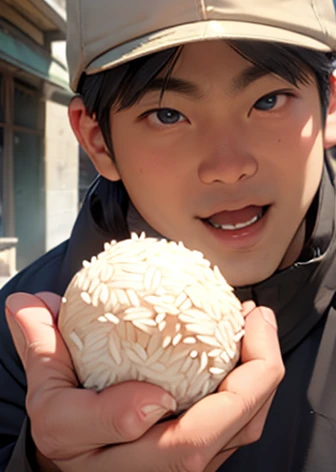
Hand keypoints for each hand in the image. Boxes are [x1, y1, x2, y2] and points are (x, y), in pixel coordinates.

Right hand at [6, 292, 283, 471]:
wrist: (86, 468)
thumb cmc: (66, 431)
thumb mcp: (45, 388)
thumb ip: (40, 346)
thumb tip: (26, 304)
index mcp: (81, 447)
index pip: (100, 434)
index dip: (126, 411)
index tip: (154, 380)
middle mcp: (134, 471)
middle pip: (196, 447)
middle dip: (246, 382)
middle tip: (253, 317)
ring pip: (233, 438)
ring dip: (260, 381)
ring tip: (258, 324)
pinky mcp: (201, 463)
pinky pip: (239, 430)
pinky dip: (255, 390)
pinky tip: (250, 349)